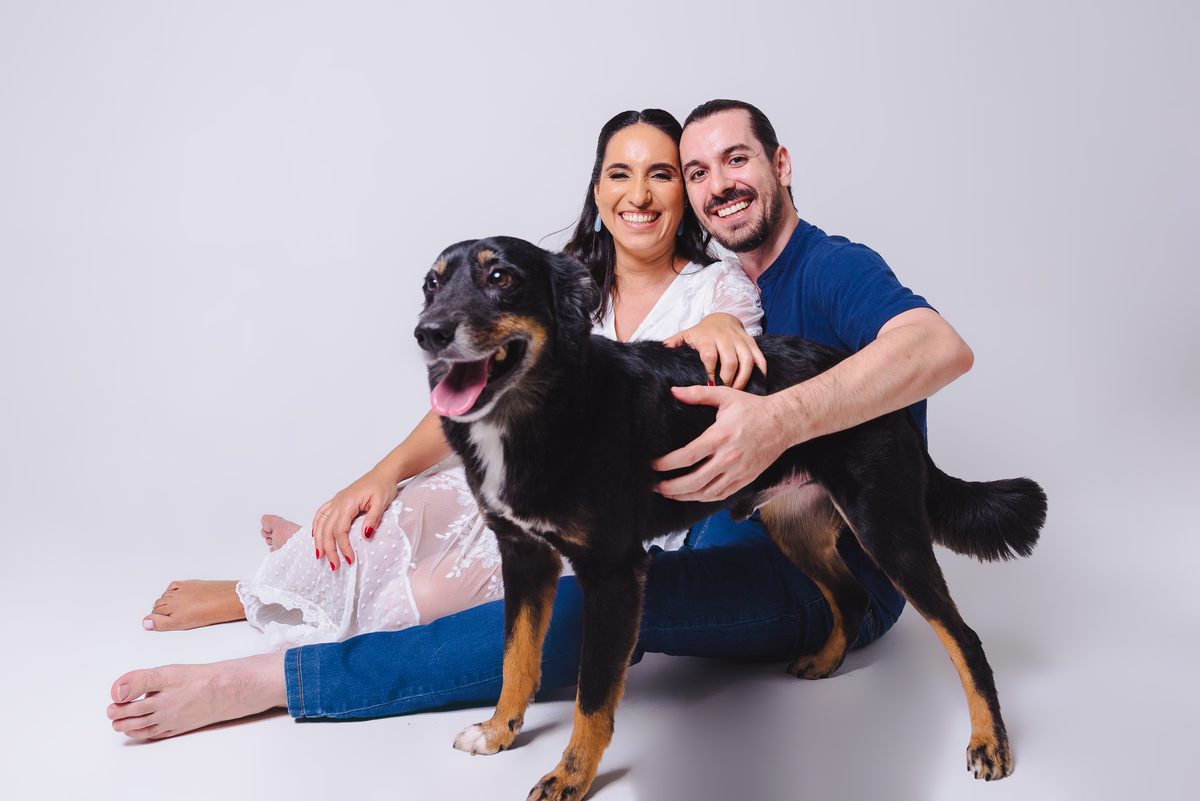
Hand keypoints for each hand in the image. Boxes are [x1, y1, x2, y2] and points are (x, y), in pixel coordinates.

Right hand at [313, 468, 398, 570]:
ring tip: (320, 555)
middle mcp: (338, 502)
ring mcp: (335, 501)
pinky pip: (321, 514)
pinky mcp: (336, 501)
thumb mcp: (382, 503)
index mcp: (348, 503)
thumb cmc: (383, 486)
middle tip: (334, 565)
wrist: (383, 473)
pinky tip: (315, 535)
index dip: (343, 547)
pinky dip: (316, 526)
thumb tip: (365, 536)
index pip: (340, 530)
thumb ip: (372, 519)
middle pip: (327, 529)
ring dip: (318, 540)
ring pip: (320, 523)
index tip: (350, 559)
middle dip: (328, 549)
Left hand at [652, 386, 793, 501]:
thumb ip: (698, 394)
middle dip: (670, 487)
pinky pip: (721, 495)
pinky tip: (692, 495)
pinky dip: (703, 497)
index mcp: (720, 436)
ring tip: (668, 493)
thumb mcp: (726, 395)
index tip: (653, 465)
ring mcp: (738, 471)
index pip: (687, 456)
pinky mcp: (746, 479)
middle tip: (654, 486)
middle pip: (693, 481)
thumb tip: (674, 391)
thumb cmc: (753, 407)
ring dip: (684, 495)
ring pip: (706, 492)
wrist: (784, 422)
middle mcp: (729, 457)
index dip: (667, 464)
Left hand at [663, 313, 766, 389]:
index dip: (710, 373)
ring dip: (743, 378)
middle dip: (728, 379)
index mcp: (707, 338)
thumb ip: (673, 344)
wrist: (722, 318)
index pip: (709, 357)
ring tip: (737, 390)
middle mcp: (725, 338)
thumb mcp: (685, 335)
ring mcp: (740, 340)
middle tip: (724, 392)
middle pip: (730, 361)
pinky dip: (760, 370)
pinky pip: (759, 357)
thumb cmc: (701, 332)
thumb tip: (660, 352)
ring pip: (746, 360)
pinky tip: (757, 382)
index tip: (709, 386)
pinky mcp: (752, 342)